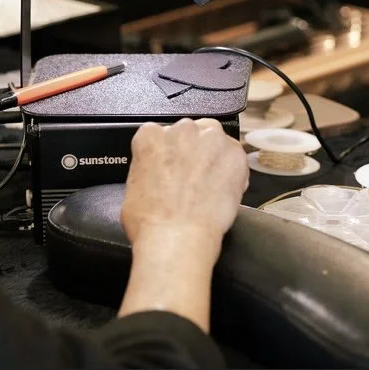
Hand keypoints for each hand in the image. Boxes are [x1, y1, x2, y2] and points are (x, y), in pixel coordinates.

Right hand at [117, 118, 248, 330]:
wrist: (176, 239)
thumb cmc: (151, 222)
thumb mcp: (132, 188)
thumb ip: (148, 168)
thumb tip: (156, 175)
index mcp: (150, 136)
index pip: (161, 134)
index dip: (169, 154)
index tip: (172, 168)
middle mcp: (180, 130)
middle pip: (190, 133)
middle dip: (192, 152)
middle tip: (191, 179)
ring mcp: (210, 139)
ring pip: (214, 139)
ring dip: (213, 156)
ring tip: (210, 184)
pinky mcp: (234, 153)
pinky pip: (236, 156)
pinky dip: (233, 170)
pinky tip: (224, 190)